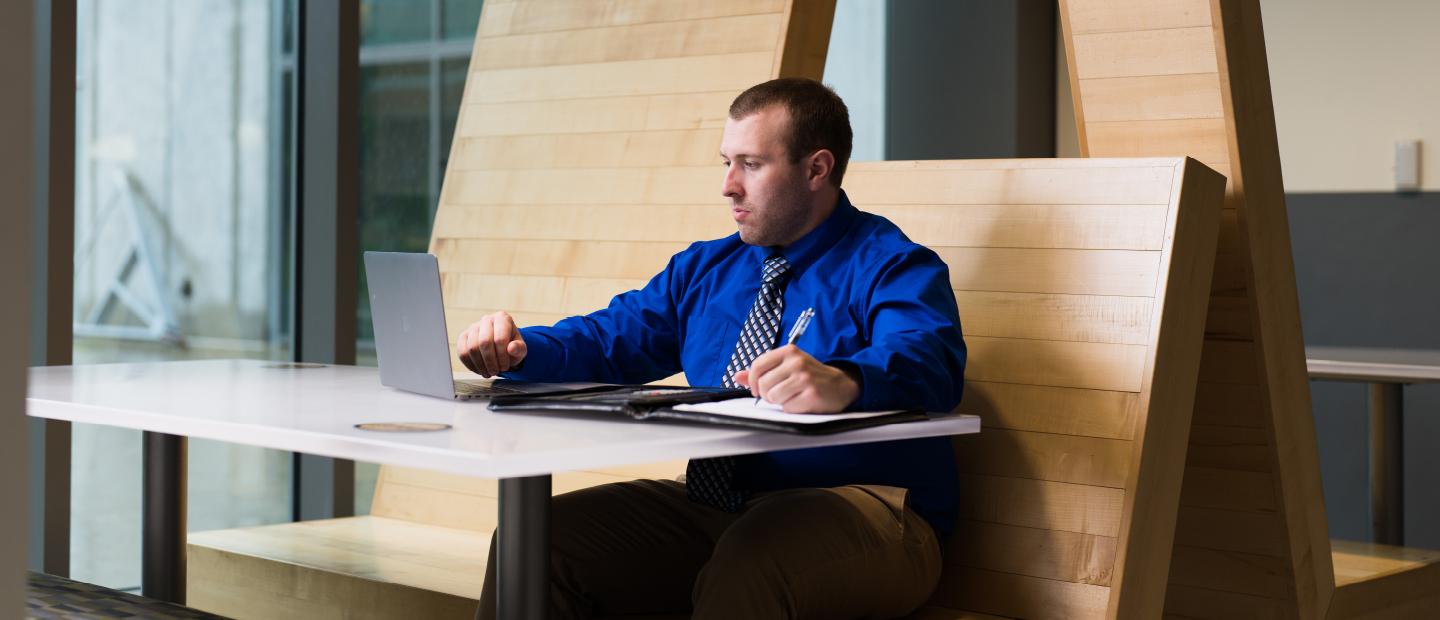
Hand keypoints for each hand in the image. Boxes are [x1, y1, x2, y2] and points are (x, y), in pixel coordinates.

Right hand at [457, 311, 526, 377]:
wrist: (502, 347)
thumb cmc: (512, 348)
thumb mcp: (521, 349)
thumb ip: (519, 349)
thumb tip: (512, 348)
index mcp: (502, 318)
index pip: (500, 338)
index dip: (502, 356)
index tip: (505, 367)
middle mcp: (486, 319)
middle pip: (484, 342)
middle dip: (490, 361)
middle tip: (495, 372)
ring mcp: (473, 327)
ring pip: (472, 348)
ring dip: (480, 365)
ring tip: (488, 373)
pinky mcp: (463, 337)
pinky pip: (462, 352)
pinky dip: (470, 365)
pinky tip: (479, 370)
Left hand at [733, 345, 859, 412]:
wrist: (841, 385)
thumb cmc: (810, 376)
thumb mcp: (787, 366)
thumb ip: (762, 371)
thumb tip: (738, 376)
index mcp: (789, 351)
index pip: (758, 365)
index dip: (753, 381)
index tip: (757, 389)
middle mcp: (797, 362)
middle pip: (764, 384)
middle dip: (767, 394)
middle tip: (780, 394)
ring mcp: (804, 378)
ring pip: (773, 397)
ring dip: (779, 401)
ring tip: (791, 396)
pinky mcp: (811, 395)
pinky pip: (787, 407)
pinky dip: (791, 408)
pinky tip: (801, 401)